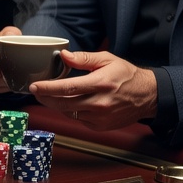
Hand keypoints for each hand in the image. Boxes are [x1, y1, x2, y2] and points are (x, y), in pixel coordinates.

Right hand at [0, 26, 22, 92]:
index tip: (11, 60)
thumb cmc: (7, 43)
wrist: (2, 53)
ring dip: (2, 81)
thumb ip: (11, 33)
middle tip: (16, 73)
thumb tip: (10, 37)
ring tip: (13, 79)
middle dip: (3, 71)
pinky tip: (6, 83)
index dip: (0, 56)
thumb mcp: (11, 34)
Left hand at [30, 50, 157, 130]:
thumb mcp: (107, 60)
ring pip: (68, 112)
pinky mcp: (99, 126)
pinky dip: (71, 111)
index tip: (34, 86)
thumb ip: (84, 58)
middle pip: (63, 104)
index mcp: (101, 84)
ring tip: (52, 95)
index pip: (67, 88)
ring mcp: (99, 117)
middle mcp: (99, 103)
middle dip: (45, 98)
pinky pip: (77, 119)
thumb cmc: (127, 75)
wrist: (148, 96)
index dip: (47, 88)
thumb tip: (63, 55)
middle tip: (36, 92)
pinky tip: (71, 103)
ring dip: (57, 105)